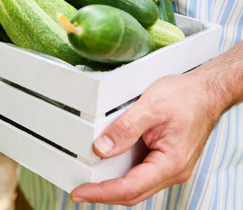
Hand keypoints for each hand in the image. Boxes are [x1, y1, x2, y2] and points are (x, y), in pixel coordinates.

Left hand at [70, 72, 225, 205]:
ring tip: (90, 183)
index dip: (102, 193)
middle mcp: (172, 170)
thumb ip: (125, 128)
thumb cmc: (186, 97)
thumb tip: (101, 147)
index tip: (81, 192)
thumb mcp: (151, 107)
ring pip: (137, 186)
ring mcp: (170, 167)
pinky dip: (123, 177)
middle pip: (133, 193)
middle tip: (79, 191)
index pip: (130, 188)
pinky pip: (141, 175)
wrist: (206, 92)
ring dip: (112, 188)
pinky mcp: (165, 160)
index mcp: (171, 162)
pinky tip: (109, 170)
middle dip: (103, 194)